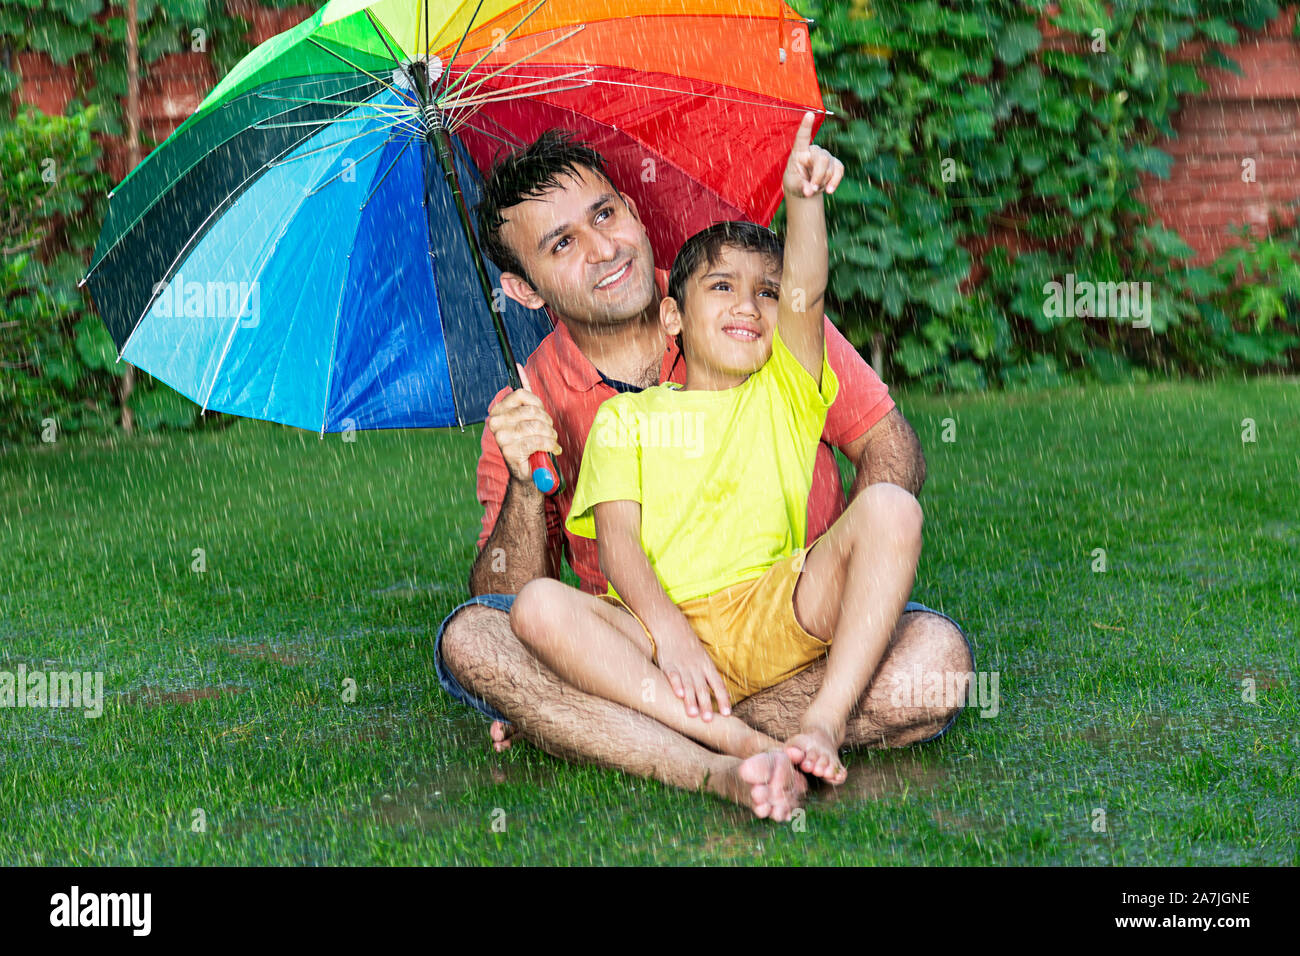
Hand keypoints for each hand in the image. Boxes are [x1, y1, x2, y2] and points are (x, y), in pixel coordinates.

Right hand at [486, 363, 561, 484]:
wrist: (528, 472)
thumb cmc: (529, 441)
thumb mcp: (527, 414)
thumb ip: (523, 393)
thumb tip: (519, 366)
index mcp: (497, 411)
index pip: (520, 394)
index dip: (536, 403)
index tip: (541, 414)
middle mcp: (495, 423)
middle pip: (531, 410)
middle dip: (547, 421)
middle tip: (549, 431)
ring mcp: (501, 437)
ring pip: (536, 426)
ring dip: (550, 434)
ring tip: (551, 441)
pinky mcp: (510, 451)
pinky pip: (538, 441)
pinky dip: (551, 445)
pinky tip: (552, 450)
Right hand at [654, 623, 732, 720]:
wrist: (674, 630)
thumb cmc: (691, 650)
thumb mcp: (705, 662)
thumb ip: (712, 680)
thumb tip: (723, 699)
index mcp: (708, 667)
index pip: (718, 685)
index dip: (722, 699)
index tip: (727, 714)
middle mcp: (697, 668)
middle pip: (703, 688)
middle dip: (705, 704)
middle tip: (708, 720)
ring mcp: (683, 667)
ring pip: (688, 685)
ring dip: (691, 700)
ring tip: (693, 714)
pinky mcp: (669, 665)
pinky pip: (673, 676)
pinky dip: (676, 685)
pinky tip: (678, 694)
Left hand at [782, 111, 843, 198]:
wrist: (805, 188)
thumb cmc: (795, 182)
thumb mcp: (792, 185)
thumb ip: (800, 187)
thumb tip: (809, 192)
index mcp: (799, 152)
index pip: (803, 137)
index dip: (806, 126)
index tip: (809, 114)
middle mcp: (814, 150)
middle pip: (822, 159)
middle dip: (818, 176)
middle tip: (811, 189)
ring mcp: (826, 156)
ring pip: (830, 168)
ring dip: (823, 182)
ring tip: (814, 188)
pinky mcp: (835, 163)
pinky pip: (839, 170)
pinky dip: (834, 182)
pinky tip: (828, 190)